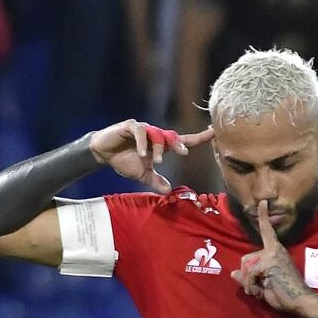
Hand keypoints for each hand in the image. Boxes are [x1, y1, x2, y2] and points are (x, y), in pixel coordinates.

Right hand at [88, 119, 214, 192]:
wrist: (103, 153)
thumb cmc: (124, 161)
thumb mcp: (142, 174)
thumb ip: (155, 181)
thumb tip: (168, 191)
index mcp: (161, 145)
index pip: (184, 140)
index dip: (199, 137)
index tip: (214, 132)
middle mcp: (155, 134)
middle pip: (172, 136)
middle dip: (179, 144)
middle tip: (184, 153)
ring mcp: (143, 129)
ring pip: (157, 134)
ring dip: (159, 148)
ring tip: (157, 162)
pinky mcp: (129, 126)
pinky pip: (140, 132)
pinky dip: (142, 143)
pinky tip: (142, 155)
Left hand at [231, 199, 317, 312]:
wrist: (299, 301)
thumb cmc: (283, 294)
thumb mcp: (262, 285)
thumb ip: (248, 278)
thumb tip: (232, 274)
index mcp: (275, 251)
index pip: (267, 231)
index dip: (263, 217)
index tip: (262, 202)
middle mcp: (274, 249)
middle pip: (246, 259)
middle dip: (247, 276)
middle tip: (257, 287)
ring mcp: (272, 254)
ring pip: (246, 265)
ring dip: (249, 281)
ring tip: (260, 290)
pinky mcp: (270, 262)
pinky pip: (249, 273)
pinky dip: (251, 285)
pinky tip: (260, 291)